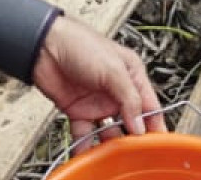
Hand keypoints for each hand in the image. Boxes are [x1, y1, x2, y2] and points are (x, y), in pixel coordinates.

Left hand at [30, 16, 165, 149]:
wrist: (43, 46)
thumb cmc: (79, 44)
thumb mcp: (113, 69)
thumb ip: (130, 98)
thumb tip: (140, 125)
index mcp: (131, 77)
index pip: (150, 107)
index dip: (155, 126)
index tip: (157, 145)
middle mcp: (116, 92)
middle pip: (131, 123)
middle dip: (133, 139)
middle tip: (134, 156)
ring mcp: (97, 103)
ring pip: (108, 131)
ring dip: (109, 145)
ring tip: (110, 157)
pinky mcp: (77, 111)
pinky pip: (84, 133)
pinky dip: (84, 145)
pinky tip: (87, 153)